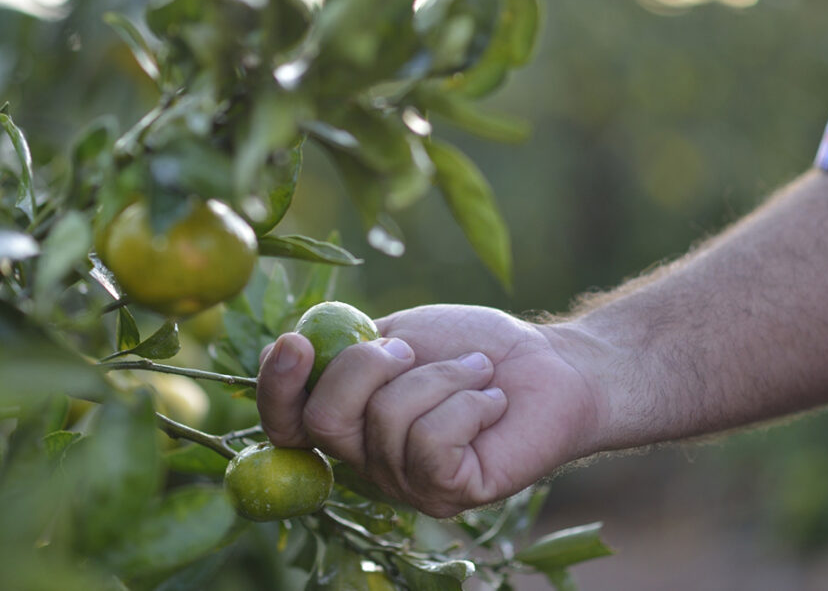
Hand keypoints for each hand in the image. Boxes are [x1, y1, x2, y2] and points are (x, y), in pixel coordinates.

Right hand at [256, 304, 602, 517]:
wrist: (551, 365)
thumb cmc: (472, 346)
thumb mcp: (399, 333)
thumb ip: (345, 346)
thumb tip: (283, 346)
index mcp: (349, 419)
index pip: (285, 424)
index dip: (276, 388)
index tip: (295, 343)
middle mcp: (367, 461)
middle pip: (325, 421)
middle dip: (366, 367)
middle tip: (413, 349)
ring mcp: (406, 483)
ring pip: (387, 422)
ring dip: (439, 378)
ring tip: (476, 374)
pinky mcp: (448, 493)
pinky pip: (432, 443)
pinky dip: (467, 404)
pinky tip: (492, 404)